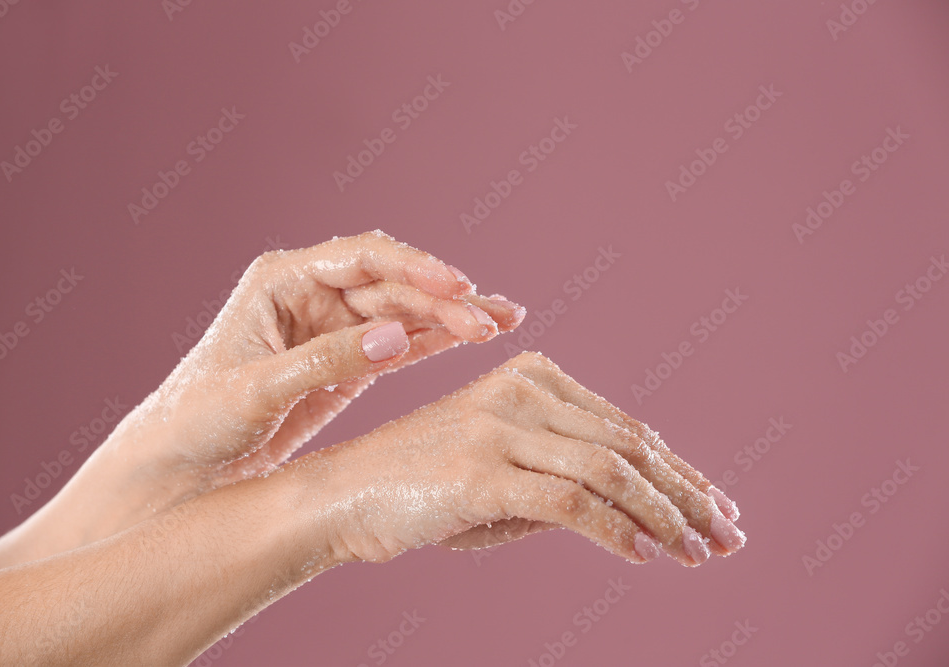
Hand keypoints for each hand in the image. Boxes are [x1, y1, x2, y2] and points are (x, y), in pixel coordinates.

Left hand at [115, 230, 525, 491]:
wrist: (179, 467)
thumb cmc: (197, 420)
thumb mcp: (256, 390)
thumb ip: (325, 360)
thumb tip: (395, 335)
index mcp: (280, 282)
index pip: (360, 258)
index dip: (413, 266)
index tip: (457, 283)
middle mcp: (311, 296)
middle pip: (392, 284)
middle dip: (443, 297)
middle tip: (489, 320)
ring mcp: (332, 328)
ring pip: (404, 311)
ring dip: (451, 316)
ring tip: (502, 322)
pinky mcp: (347, 363)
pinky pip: (402, 344)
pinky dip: (438, 340)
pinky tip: (476, 336)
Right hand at [295, 351, 744, 566]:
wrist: (341, 497)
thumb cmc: (423, 490)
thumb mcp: (506, 478)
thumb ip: (569, 480)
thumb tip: (647, 517)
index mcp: (531, 377)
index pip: (626, 427)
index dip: (680, 470)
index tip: (716, 506)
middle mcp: (521, 391)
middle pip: (629, 444)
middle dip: (688, 494)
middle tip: (729, 535)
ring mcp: (500, 426)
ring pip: (611, 470)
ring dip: (666, 516)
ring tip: (701, 552)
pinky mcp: (481, 468)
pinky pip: (572, 500)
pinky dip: (618, 530)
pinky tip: (649, 555)